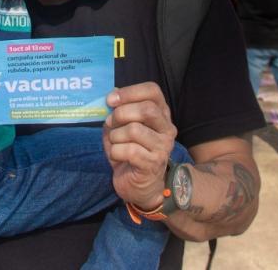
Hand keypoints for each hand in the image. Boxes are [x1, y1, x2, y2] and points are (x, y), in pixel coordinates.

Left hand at [103, 82, 176, 209]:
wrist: (140, 186)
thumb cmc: (130, 153)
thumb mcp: (121, 128)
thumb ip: (118, 111)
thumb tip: (112, 94)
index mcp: (161, 114)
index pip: (153, 91)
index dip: (130, 92)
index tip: (111, 100)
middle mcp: (166, 128)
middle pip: (146, 109)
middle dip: (121, 114)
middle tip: (110, 123)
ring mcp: (162, 147)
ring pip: (134, 130)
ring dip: (116, 136)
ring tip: (115, 143)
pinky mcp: (153, 163)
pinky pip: (129, 150)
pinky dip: (115, 152)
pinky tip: (117, 156)